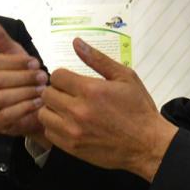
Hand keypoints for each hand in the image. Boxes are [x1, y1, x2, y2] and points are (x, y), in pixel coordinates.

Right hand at [0, 15, 48, 142]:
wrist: (35, 108)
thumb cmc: (23, 80)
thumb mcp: (15, 56)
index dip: (14, 62)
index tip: (35, 62)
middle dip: (22, 77)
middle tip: (43, 77)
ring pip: (0, 97)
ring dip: (25, 92)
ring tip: (42, 90)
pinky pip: (5, 116)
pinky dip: (24, 108)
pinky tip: (38, 103)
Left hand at [39, 38, 176, 179]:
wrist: (147, 144)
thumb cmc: (138, 108)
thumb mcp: (124, 77)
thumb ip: (98, 59)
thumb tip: (76, 42)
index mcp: (91, 90)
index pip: (57, 76)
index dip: (64, 76)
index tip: (72, 81)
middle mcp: (78, 110)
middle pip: (47, 94)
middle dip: (57, 91)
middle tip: (69, 95)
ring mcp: (73, 131)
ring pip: (43, 114)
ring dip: (53, 109)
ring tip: (67, 109)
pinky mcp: (71, 147)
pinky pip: (48, 132)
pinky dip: (55, 126)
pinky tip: (69, 124)